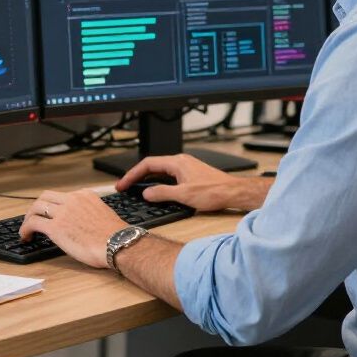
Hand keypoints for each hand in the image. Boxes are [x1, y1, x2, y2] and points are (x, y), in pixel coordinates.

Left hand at [18, 189, 124, 268]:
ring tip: (26, 229)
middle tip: (34, 218)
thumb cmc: (115, 236)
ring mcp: (63, 212)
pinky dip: (25, 228)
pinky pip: (33, 223)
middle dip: (37, 207)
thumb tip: (80, 223)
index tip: (50, 214)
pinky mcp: (56, 227)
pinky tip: (25, 236)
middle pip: (46, 197)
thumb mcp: (103, 214)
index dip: (53, 206)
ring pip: (37, 207)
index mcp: (85, 195)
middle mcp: (73, 199)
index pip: (62, 196)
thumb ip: (89, 213)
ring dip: (28, 217)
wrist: (118, 243)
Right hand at [116, 153, 265, 212]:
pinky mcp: (191, 174)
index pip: (147, 164)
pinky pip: (169, 175)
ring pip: (161, 171)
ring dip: (147, 179)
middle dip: (137, 176)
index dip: (132, 174)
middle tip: (125, 187)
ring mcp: (186, 167)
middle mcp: (180, 162)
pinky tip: (156, 190)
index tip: (123, 184)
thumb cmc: (213, 191)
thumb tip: (146, 194)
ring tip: (136, 189)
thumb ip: (162, 193)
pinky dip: (158, 181)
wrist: (233, 192)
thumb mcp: (183, 195)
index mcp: (177, 163)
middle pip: (153, 166)